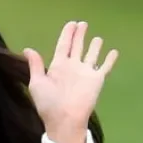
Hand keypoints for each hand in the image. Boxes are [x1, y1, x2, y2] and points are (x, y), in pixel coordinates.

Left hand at [23, 21, 118, 138]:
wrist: (64, 118)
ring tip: (97, 38)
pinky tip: (114, 52)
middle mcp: (72, 67)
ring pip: (91, 55)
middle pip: (77, 46)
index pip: (63, 46)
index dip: (67, 34)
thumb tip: (28, 49)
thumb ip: (36, 65)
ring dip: (94, 46)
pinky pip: (105, 67)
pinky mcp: (97, 79)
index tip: (71, 24)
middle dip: (79, 35)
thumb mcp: (37, 82)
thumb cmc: (48, 102)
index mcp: (57, 66)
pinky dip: (110, 59)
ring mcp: (85, 72)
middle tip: (82, 23)